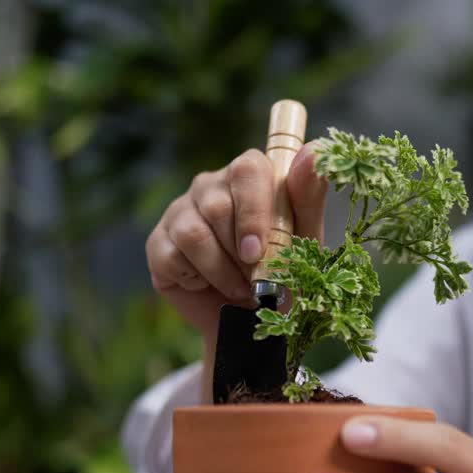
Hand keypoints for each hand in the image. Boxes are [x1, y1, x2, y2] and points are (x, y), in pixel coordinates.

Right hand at [145, 143, 328, 335]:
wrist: (253, 320)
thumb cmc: (282, 273)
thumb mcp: (305, 240)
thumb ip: (308, 197)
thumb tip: (314, 152)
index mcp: (248, 176)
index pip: (248, 169)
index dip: (254, 211)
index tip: (259, 251)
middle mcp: (211, 186)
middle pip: (217, 205)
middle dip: (240, 252)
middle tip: (256, 278)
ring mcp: (180, 212)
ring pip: (193, 233)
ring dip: (221, 270)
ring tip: (238, 287)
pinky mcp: (159, 243)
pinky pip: (172, 257)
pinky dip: (198, 280)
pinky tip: (210, 285)